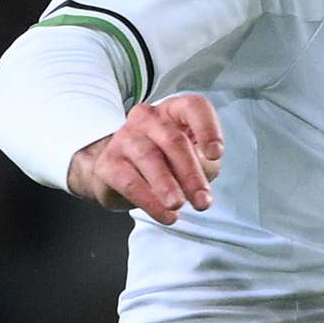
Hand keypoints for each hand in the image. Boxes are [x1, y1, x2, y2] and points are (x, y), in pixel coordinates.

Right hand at [64, 93, 223, 222]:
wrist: (119, 176)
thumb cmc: (165, 163)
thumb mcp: (192, 161)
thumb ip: (203, 166)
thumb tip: (201, 181)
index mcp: (174, 112)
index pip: (193, 107)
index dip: (207, 128)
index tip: (216, 155)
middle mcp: (148, 118)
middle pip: (173, 140)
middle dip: (191, 174)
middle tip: (202, 202)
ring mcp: (125, 137)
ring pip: (149, 158)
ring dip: (167, 185)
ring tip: (178, 206)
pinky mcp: (108, 163)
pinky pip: (130, 181)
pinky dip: (150, 201)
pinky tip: (165, 215)